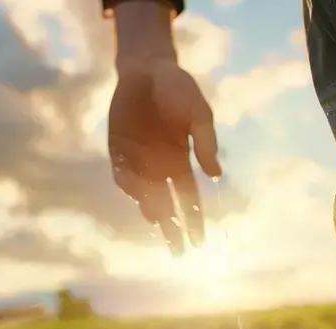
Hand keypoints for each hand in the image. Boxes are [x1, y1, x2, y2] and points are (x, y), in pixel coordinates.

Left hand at [108, 58, 221, 253]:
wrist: (146, 68)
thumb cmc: (177, 88)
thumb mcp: (198, 112)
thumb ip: (206, 142)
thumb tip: (217, 175)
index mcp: (182, 161)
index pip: (189, 199)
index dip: (194, 222)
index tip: (200, 244)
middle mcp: (159, 167)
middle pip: (167, 205)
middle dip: (172, 229)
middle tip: (177, 252)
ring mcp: (137, 160)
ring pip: (143, 194)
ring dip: (151, 209)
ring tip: (159, 220)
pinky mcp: (118, 150)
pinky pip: (121, 174)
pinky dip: (128, 185)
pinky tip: (135, 192)